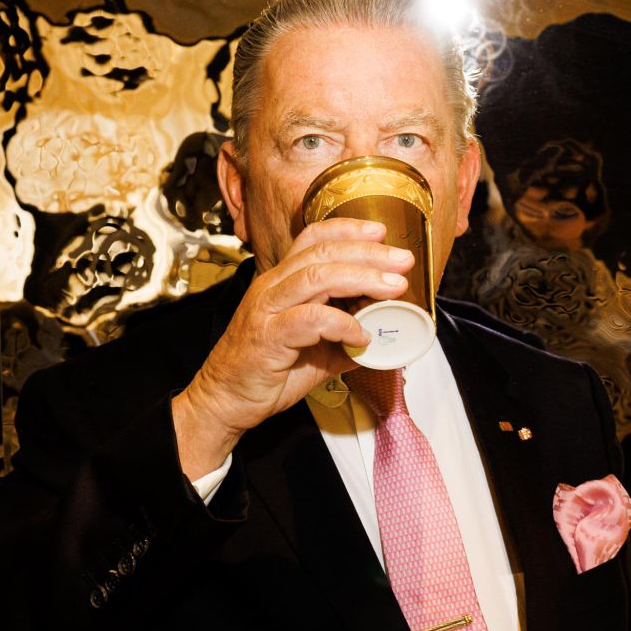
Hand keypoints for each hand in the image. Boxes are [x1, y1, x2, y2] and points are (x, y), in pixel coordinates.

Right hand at [172, 218, 412, 478]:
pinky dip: (342, 323)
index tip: (382, 231)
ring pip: (317, 277)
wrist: (227, 400)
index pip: (313, 238)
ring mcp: (268, 308)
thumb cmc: (269, 370)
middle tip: (403, 260)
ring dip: (362, 278)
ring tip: (394, 288)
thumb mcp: (317, 349)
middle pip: (322, 252)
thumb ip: (347, 338)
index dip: (348, 229)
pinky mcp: (268, 336)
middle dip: (368, 253)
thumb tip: (385, 337)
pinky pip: (311, 319)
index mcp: (282, 281)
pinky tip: (362, 335)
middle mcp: (273, 287)